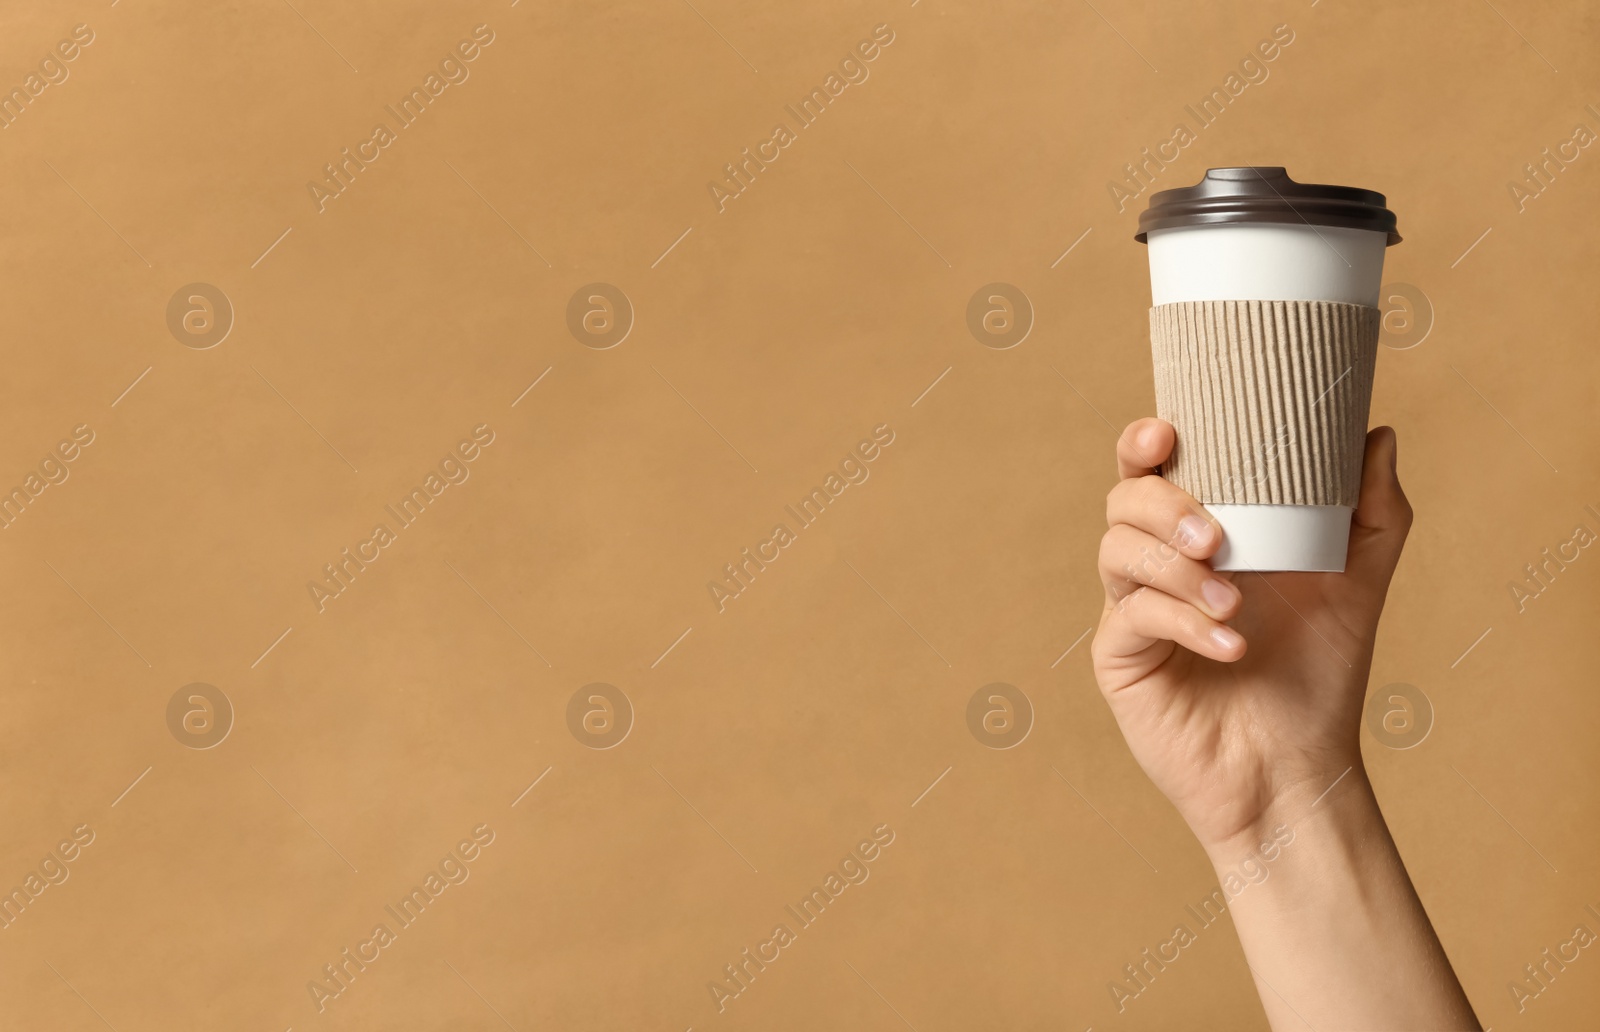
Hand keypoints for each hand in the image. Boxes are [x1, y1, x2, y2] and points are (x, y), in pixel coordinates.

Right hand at [1091, 417, 1411, 852]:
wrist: (1297, 770)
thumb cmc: (1319, 677)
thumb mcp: (1358, 584)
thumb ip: (1371, 510)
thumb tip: (1377, 434)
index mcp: (1200, 534)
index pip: (1153, 471)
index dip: (1144, 442)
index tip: (1167, 432)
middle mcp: (1156, 564)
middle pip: (1123, 501)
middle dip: (1163, 506)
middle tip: (1216, 536)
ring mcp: (1132, 610)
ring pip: (1117, 552)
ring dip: (1175, 567)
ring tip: (1232, 599)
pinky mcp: (1120, 658)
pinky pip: (1131, 616)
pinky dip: (1182, 621)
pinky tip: (1229, 642)